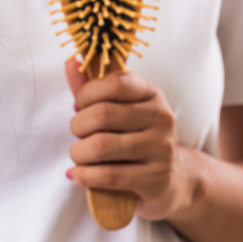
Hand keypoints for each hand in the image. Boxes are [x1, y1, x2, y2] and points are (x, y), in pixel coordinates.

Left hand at [64, 59, 197, 220]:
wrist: (172, 179)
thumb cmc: (133, 136)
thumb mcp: (116, 108)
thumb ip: (90, 87)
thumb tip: (70, 62)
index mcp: (152, 93)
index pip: (115, 82)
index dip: (87, 94)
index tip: (79, 106)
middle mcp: (161, 118)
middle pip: (103, 115)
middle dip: (78, 126)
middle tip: (78, 134)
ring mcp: (161, 149)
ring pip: (102, 146)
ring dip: (78, 153)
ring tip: (78, 155)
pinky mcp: (156, 179)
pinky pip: (108, 176)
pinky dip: (84, 175)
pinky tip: (77, 174)